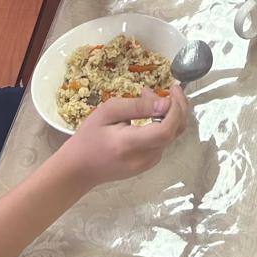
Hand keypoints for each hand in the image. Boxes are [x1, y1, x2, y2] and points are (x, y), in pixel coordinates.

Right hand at [62, 86, 188, 187]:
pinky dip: (163, 124)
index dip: (175, 109)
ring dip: (169, 114)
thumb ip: (137, 106)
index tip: (172, 89)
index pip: (166, 130)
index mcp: (131, 145)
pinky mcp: (148, 163)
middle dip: (178, 107)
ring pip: (172, 135)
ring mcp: (148, 164)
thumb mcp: (107, 112)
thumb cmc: (89, 137)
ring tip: (150, 97)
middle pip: (175, 132)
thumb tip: (165, 102)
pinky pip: (164, 141)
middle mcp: (144, 158)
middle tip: (168, 88)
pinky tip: (149, 113)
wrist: (79, 168)